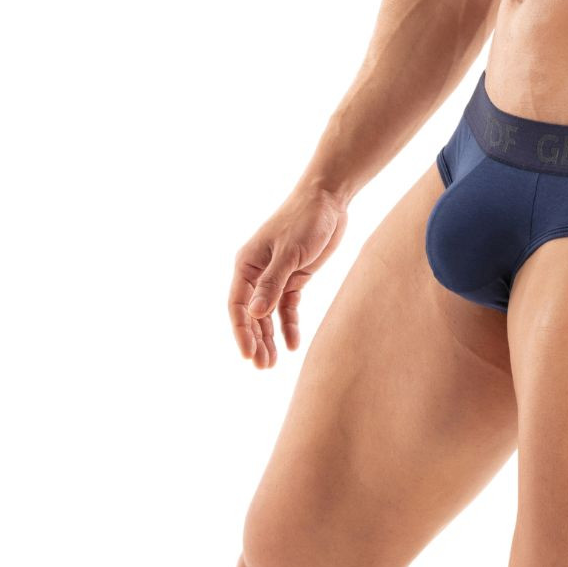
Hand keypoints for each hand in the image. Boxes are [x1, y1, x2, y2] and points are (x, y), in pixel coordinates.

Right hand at [229, 184, 348, 367]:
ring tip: (272, 364)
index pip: (238, 305)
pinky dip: (289, 324)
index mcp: (247, 264)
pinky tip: (293, 344)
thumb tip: (254, 314)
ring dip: (270, 337)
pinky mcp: (296, 276)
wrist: (329, 200)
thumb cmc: (305, 220)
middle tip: (262, 366)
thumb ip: (272, 283)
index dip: (241, 331)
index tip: (248, 354)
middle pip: (253, 314)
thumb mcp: (289, 252)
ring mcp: (277, 275)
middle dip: (255, 340)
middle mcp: (258, 272)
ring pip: (269, 314)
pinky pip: (288, 306)